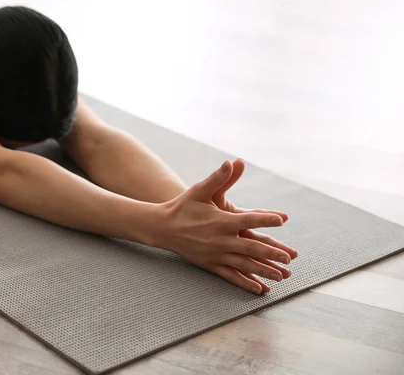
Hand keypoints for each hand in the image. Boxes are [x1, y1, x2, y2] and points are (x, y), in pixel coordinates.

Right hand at [151, 160, 294, 293]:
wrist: (162, 227)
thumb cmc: (182, 207)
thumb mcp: (199, 190)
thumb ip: (218, 178)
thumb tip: (232, 162)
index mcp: (220, 221)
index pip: (248, 219)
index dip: (265, 219)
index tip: (282, 219)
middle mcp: (219, 239)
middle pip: (250, 247)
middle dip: (271, 253)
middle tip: (289, 257)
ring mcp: (215, 254)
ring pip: (244, 264)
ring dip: (264, 270)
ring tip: (282, 275)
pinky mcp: (210, 264)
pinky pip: (231, 275)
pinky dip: (246, 283)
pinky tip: (259, 289)